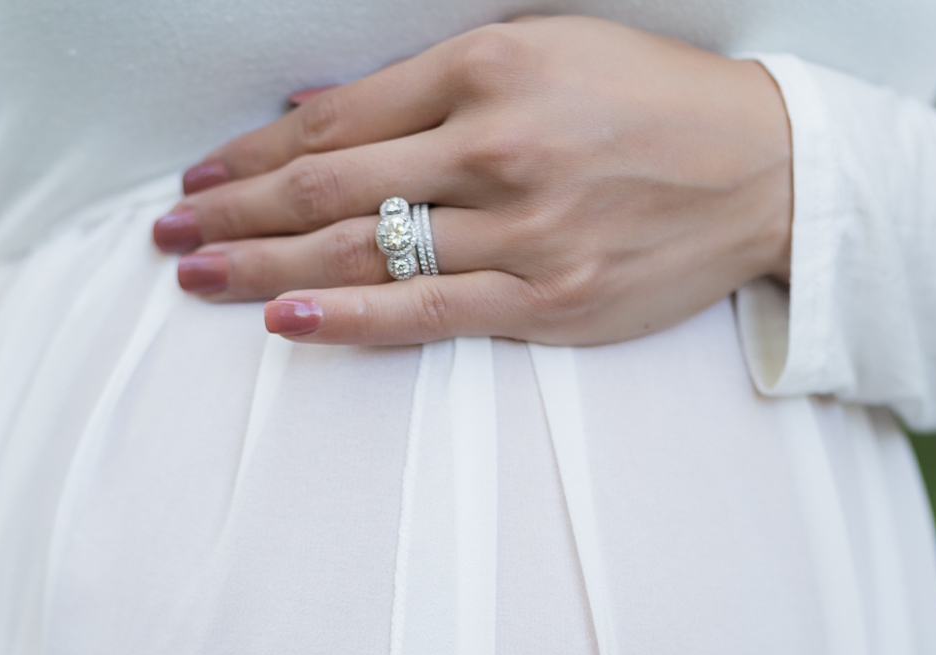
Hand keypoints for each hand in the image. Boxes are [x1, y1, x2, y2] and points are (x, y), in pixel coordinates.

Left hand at [151, 15, 791, 346]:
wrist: (766, 169)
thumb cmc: (649, 103)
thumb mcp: (543, 52)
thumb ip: (432, 88)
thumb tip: (321, 118)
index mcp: (489, 68)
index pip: (337, 119)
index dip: (253, 153)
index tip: (199, 176)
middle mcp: (498, 146)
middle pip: (329, 186)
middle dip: (234, 212)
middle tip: (169, 234)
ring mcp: (524, 230)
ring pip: (364, 251)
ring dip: (265, 267)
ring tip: (196, 276)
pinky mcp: (551, 301)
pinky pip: (428, 314)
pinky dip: (350, 318)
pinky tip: (285, 320)